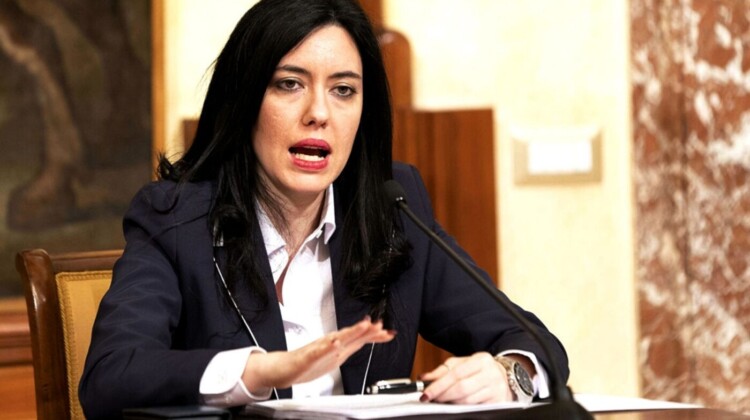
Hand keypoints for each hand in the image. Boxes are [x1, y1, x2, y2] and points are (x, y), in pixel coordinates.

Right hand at [241, 316, 394, 391]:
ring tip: (363, 326)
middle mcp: (331, 345)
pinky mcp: (308, 356)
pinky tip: (334, 343)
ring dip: (351, 332)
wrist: (286, 369)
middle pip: (352, 336)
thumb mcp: (335, 356)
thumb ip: (349, 346)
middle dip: (367, 331)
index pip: (360, 338)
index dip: (374, 335)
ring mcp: (320, 349)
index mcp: (338, 346)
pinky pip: (318, 351)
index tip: (388, 332)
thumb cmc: (309, 362)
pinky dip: (327, 347)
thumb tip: (366, 338)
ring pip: (338, 339)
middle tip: (380, 325)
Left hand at [419, 352, 512, 403]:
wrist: (504, 376)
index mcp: (481, 360)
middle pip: (462, 388)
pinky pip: (475, 407)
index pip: (456, 374)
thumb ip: (442, 371)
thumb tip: (423, 378)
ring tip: (443, 400)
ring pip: (468, 401)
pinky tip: (455, 404)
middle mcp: (491, 373)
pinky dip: (462, 407)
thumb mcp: (462, 364)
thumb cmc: (480, 370)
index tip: (426, 393)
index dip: (439, 385)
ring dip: (451, 403)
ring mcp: (496, 389)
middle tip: (432, 399)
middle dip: (443, 395)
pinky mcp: (498, 402)